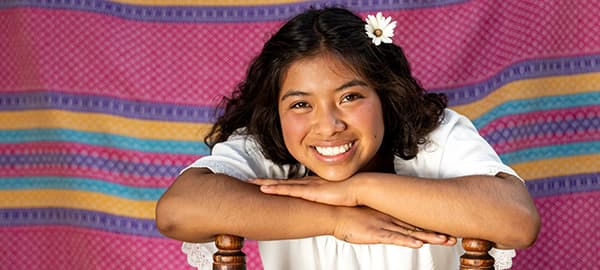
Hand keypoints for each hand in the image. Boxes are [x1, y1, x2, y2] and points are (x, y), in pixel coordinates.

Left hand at [252, 176, 357, 206]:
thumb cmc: (352, 194)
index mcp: (314, 185)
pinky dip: (274, 189)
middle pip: (282, 182)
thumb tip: (332, 206)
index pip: (292, 184)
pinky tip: (263, 188)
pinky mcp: (309, 192)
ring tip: (250, 183)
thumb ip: (333, 200)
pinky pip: (287, 190)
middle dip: (266, 181)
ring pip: (281, 184)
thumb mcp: (338, 198)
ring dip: (265, 183)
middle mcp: (308, 184)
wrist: (360, 188)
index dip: (278, 183)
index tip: (266, 184)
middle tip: (250, 181)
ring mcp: (307, 186)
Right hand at [334, 206, 456, 247]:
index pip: (413, 220)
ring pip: (411, 233)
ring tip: (445, 240)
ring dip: (429, 237)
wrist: (331, 211)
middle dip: (436, 232)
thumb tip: (382, 218)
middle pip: (418, 226)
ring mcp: (384, 225)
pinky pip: (394, 238)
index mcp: (389, 213)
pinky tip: (419, 243)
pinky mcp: (375, 233)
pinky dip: (407, 241)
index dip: (430, 224)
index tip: (446, 227)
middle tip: (454, 236)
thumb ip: (376, 216)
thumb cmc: (346, 212)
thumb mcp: (366, 213)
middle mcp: (390, 218)